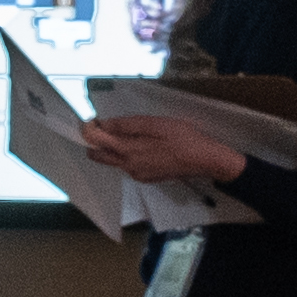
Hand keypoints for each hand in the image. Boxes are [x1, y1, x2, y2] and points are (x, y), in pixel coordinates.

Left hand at [93, 111, 259, 188]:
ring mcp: (137, 173)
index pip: (93, 140)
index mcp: (127, 150)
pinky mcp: (147, 178)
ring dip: (114, 148)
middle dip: (96, 141)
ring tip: (133, 135)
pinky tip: (146, 147)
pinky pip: (128, 166)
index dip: (89, 128)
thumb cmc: (184, 138)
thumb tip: (103, 124)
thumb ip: (126, 125)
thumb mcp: (156, 124)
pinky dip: (129, 155)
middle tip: (107, 127)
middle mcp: (127, 165)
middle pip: (97, 155)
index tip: (94, 119)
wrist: (207, 160)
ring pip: (113, 160)